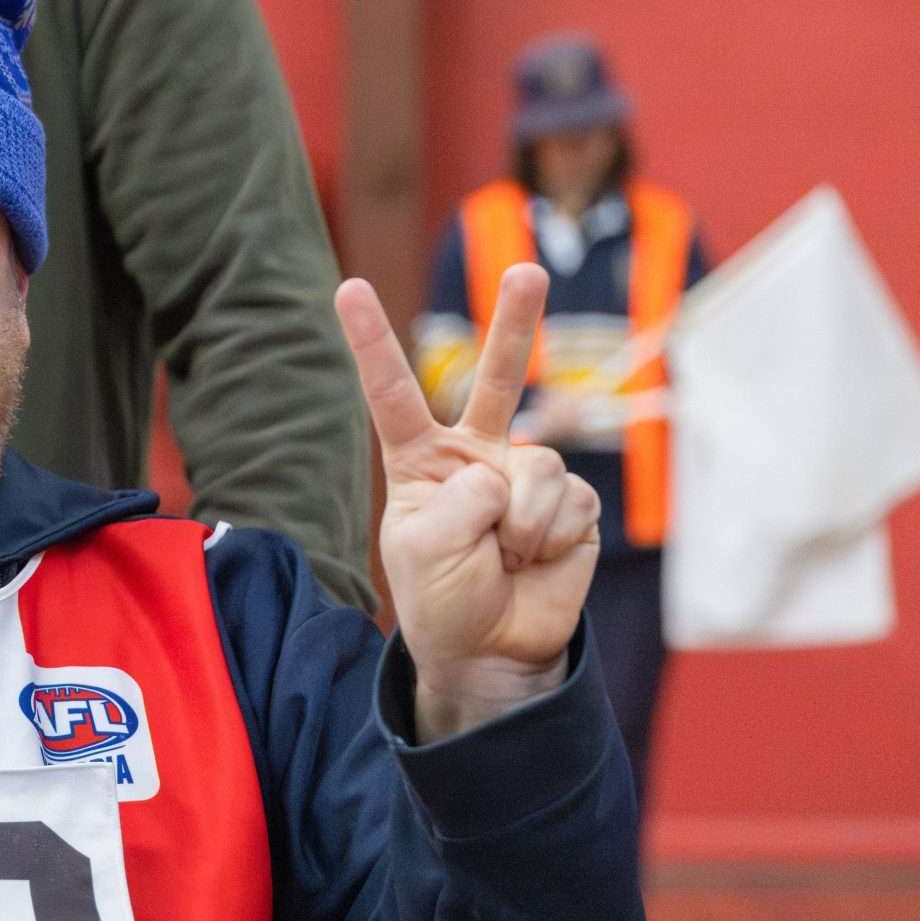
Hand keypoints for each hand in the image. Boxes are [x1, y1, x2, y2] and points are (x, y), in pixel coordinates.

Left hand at [336, 265, 600, 739]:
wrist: (493, 650)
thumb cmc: (442, 598)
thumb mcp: (420, 551)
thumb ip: (456, 504)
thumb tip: (505, 475)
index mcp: (420, 460)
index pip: (393, 393)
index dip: (371, 341)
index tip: (349, 288)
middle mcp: (475, 455)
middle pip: (496, 378)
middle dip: (516, 321)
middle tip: (528, 270)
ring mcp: (525, 473)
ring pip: (536, 461)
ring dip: (520, 521)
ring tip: (506, 555)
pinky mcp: (571, 501)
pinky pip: (568, 498)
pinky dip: (549, 535)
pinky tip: (536, 558)